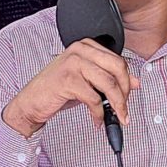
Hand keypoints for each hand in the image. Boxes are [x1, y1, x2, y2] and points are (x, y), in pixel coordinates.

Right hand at [1, 39, 138, 138]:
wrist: (31, 102)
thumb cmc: (56, 90)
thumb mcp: (87, 82)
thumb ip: (109, 79)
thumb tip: (135, 82)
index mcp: (86, 46)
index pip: (118, 60)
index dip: (127, 81)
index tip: (127, 97)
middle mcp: (80, 50)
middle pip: (117, 68)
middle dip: (125, 92)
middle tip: (124, 109)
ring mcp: (73, 63)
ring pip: (108, 83)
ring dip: (116, 105)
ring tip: (116, 117)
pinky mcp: (68, 80)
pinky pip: (94, 98)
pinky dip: (99, 113)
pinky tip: (97, 120)